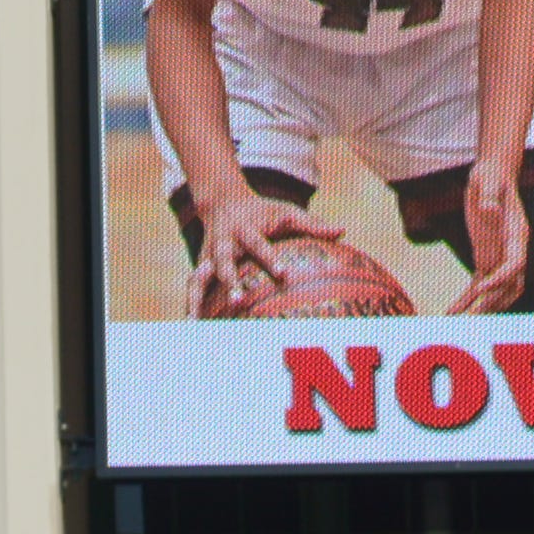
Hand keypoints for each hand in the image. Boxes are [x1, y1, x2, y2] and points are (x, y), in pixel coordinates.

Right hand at [189, 193, 335, 317]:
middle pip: (222, 261)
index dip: (269, 258)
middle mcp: (223, 243)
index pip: (258, 243)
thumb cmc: (264, 213)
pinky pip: (193, 290)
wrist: (223, 203)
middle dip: (228, 280)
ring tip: (195, 324)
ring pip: (197, 278)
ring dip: (196, 300)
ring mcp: (207, 257)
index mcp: (245, 229)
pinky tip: (193, 330)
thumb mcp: (286, 212)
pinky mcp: (200, 268)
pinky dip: (191, 308)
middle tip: (237, 301)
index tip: (283, 274)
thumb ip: (312, 224)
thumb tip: (342, 231)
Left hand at [449, 161, 531, 314]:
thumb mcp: (488, 183)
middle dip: (492, 303)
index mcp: (517, 235)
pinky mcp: (486, 257)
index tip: (482, 288)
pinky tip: (453, 310)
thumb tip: (488, 208)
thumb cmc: (491, 177)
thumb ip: (489, 198)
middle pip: (509, 286)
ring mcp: (500, 256)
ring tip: (461, 321)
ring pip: (497, 292)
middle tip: (472, 318)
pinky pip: (479, 284)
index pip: (514, 264)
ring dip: (481, 308)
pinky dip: (468, 299)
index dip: (501, 278)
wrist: (493, 175)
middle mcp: (512, 250)